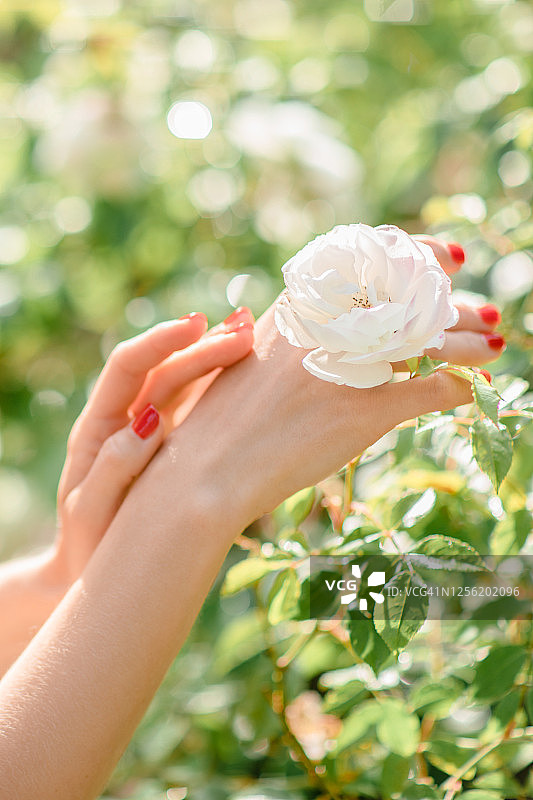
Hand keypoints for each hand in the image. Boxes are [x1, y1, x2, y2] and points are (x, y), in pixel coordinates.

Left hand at [54, 308, 253, 581]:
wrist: (92, 569)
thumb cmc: (89, 544)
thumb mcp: (91, 510)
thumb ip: (114, 468)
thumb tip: (151, 423)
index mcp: (98, 425)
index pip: (128, 367)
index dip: (161, 342)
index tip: (196, 326)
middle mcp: (125, 419)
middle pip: (165, 369)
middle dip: (203, 347)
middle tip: (245, 330)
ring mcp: (151, 432)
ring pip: (185, 385)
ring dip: (216, 359)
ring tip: (253, 337)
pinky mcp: (174, 448)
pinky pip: (199, 411)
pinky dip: (222, 389)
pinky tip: (249, 374)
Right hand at [157, 237, 503, 530]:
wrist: (204, 471)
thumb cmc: (220, 420)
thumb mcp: (252, 359)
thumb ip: (290, 334)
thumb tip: (315, 325)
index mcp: (301, 307)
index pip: (376, 262)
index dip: (420, 254)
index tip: (449, 257)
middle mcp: (329, 327)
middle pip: (411, 300)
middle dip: (455, 304)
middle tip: (486, 310)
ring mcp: (350, 367)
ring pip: (430, 340)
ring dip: (469, 342)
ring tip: (495, 342)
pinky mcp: (364, 412)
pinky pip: (427, 392)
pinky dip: (456, 388)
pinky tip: (470, 391)